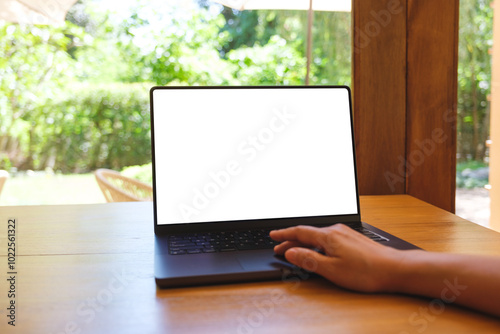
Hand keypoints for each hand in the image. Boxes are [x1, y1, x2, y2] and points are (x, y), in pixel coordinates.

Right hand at [270, 224, 406, 291]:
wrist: (394, 268)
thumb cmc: (365, 271)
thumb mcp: (331, 269)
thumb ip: (308, 259)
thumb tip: (290, 252)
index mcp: (328, 236)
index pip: (299, 232)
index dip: (284, 234)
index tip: (273, 236)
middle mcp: (336, 230)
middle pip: (308, 233)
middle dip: (291, 241)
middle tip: (279, 248)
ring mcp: (345, 233)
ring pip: (318, 236)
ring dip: (304, 243)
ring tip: (295, 251)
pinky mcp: (352, 239)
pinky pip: (328, 238)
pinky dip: (317, 244)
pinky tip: (318, 251)